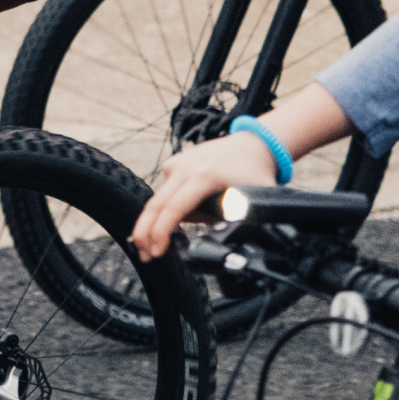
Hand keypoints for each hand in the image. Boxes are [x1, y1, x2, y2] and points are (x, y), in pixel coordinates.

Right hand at [131, 132, 280, 260]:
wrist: (252, 145)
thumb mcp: (254, 201)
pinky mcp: (174, 163)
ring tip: (188, 230)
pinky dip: (170, 208)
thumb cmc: (255, 173)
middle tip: (143, 254)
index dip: (162, 232)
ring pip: (161, 200)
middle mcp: (184, 167)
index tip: (156, 252)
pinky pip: (167, 192)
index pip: (174, 208)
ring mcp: (177, 163)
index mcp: (204, 176)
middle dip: (145, 232)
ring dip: (160, 223)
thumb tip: (216, 240)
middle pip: (155, 204)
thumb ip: (236, 221)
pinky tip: (190, 212)